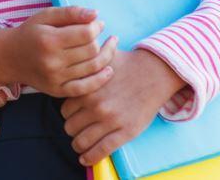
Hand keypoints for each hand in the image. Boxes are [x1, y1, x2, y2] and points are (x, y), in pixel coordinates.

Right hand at [0, 6, 117, 97]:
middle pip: (91, 51)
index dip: (97, 26)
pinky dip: (101, 80)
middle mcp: (52, 61)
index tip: (97, 23)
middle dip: (100, 40)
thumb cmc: (31, 32)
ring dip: (106, 56)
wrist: (10, 57)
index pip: (86, 34)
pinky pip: (85, 88)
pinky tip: (109, 70)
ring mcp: (55, 79)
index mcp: (49, 40)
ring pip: (93, 68)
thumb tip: (96, 14)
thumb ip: (70, 12)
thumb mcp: (46, 16)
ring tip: (109, 46)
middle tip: (99, 34)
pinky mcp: (58, 91)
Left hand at [60, 48, 187, 166]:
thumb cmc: (127, 65)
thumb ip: (82, 68)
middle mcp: (96, 106)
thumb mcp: (99, 61)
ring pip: (81, 141)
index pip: (64, 111)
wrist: (154, 72)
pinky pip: (102, 150)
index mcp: (87, 90)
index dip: (68, 115)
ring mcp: (110, 120)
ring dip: (78, 145)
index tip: (74, 116)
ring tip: (80, 145)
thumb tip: (68, 69)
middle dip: (72, 130)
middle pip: (70, 127)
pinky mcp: (125, 132)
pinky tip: (86, 159)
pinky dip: (91, 157)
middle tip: (78, 130)